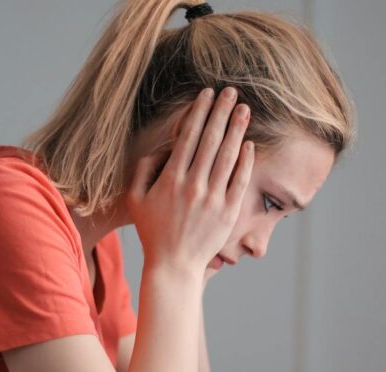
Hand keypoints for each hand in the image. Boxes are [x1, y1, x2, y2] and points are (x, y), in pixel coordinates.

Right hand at [126, 86, 253, 274]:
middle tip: (232, 92)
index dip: (199, 112)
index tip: (207, 94)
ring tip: (244, 109)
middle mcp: (193, 186)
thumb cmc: (152, 231)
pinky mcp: (228, 212)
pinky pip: (240, 181)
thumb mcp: (136, 199)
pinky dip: (245, 161)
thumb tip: (160, 148)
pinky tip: (249, 144)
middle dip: (222, 112)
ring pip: (227, 156)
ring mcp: (212, 199)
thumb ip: (143, 170)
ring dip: (237, 129)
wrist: (173, 265)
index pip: (188, 137)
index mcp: (170, 179)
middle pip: (210, 140)